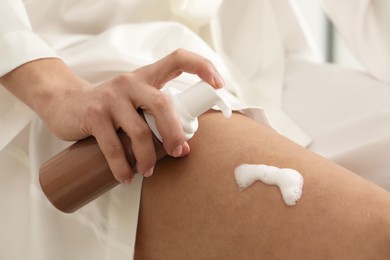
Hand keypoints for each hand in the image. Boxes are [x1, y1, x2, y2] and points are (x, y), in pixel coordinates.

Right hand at [0, 49, 224, 182]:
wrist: (65, 103)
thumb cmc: (109, 107)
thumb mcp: (134, 101)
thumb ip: (154, 114)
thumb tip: (183, 145)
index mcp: (146, 77)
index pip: (177, 59)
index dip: (202, 67)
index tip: (219, 84)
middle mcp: (130, 83)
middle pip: (162, 105)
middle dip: (175, 133)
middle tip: (178, 153)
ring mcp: (111, 97)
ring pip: (139, 132)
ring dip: (147, 158)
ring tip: (148, 172)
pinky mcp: (94, 114)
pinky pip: (114, 146)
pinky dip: (122, 166)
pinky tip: (125, 177)